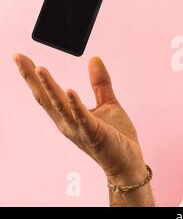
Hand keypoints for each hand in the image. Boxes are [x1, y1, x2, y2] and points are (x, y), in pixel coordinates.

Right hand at [13, 53, 147, 184]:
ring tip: (40, 69)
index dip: (33, 76)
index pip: (47, 93)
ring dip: (50, 87)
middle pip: (46, 98)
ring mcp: (79, 129)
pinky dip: (75, 104)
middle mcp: (68, 123)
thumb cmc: (116, 135)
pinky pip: (83, 118)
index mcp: (69, 116)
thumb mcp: (107, 103)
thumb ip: (99, 83)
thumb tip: (94, 58)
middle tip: (19, 58)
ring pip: (60, 106)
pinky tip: (69, 91)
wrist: (128, 161)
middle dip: (32, 78)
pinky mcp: (94, 134)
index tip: (20, 57)